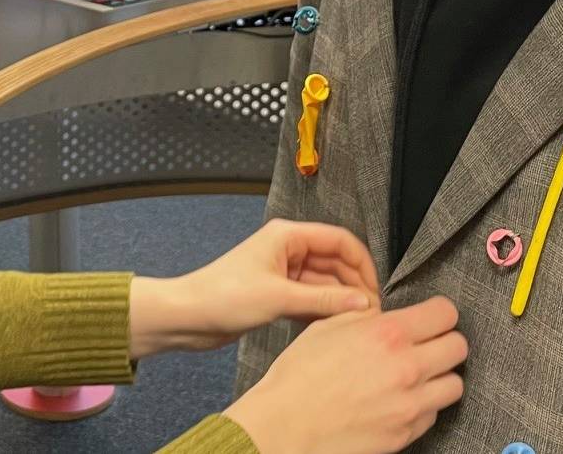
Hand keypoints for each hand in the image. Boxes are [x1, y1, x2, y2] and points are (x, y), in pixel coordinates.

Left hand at [129, 219, 378, 358]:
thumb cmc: (222, 297)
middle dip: (354, 285)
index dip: (362, 264)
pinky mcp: (276, 293)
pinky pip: (310, 297)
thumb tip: (363, 303)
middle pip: (335, 262)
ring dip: (339, 300)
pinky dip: (323, 309)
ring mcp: (282, 272)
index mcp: (288, 236)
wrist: (186, 317)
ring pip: (324, 282)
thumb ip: (325, 299)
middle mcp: (287, 249)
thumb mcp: (279, 297)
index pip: (340, 241)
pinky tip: (333, 327)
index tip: (375, 292)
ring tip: (355, 324)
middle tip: (369, 314)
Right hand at [224, 297, 467, 453]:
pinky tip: (400, 401)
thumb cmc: (300, 374)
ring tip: (418, 377)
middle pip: (459, 347)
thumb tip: (386, 314)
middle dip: (444, 342)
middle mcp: (407, 367)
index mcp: (387, 334)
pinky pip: (433, 414)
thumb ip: (366, 316)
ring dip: (440, 378)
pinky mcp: (406, 433)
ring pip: (455, 385)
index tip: (432, 318)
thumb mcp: (328, 327)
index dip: (439, 313)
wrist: (286, 424)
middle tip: (427, 346)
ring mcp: (410, 404)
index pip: (445, 313)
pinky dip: (423, 406)